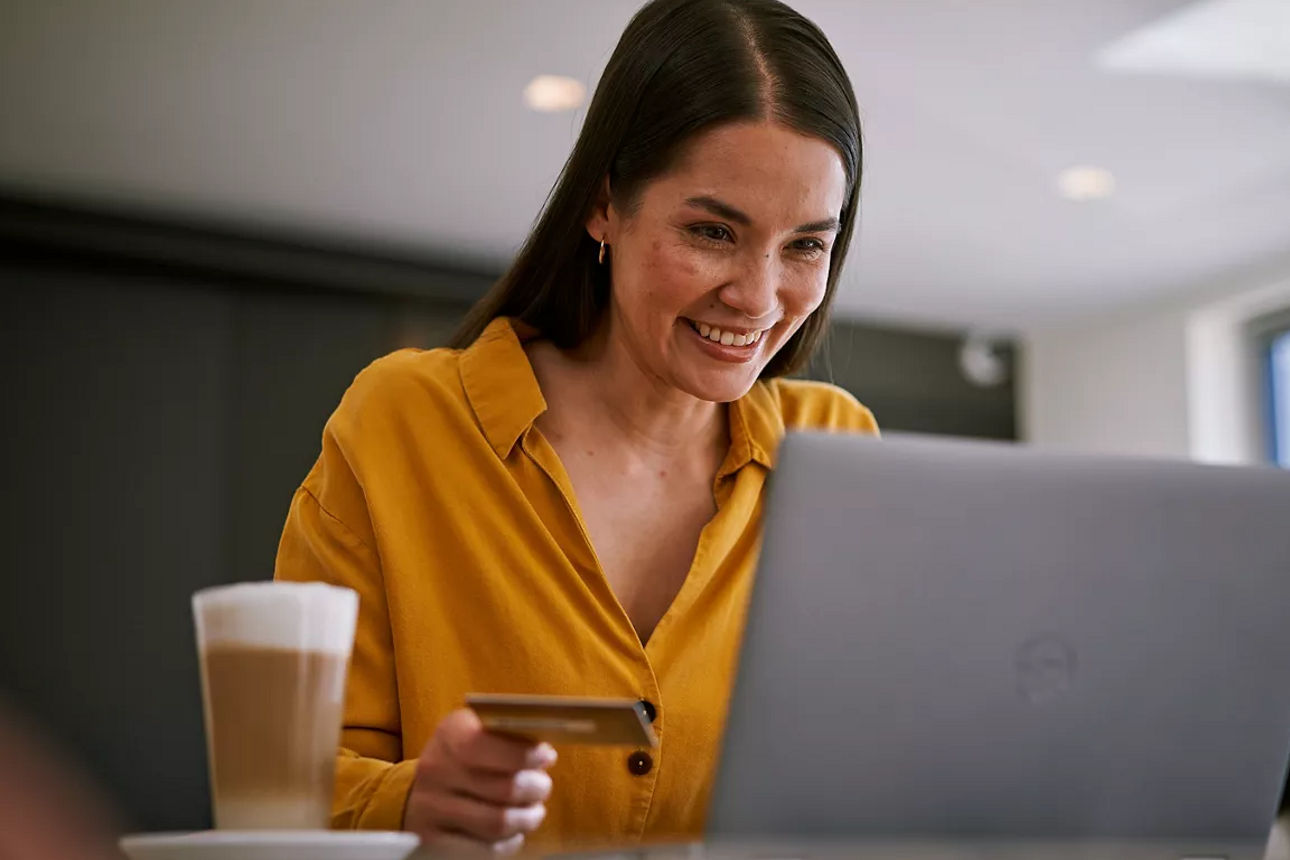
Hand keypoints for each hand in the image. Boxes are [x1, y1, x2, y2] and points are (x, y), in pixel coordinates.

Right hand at [404, 708, 555, 855]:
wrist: (419, 791)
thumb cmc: (463, 757)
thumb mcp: (478, 732)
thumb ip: (508, 735)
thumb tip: (544, 752)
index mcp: (451, 734)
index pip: (488, 745)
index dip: (525, 755)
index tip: (547, 757)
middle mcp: (436, 770)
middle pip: (504, 788)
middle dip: (536, 789)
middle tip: (542, 786)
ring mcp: (431, 808)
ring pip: (497, 823)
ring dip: (526, 818)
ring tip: (533, 811)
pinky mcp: (433, 841)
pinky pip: (485, 849)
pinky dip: (509, 842)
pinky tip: (514, 831)